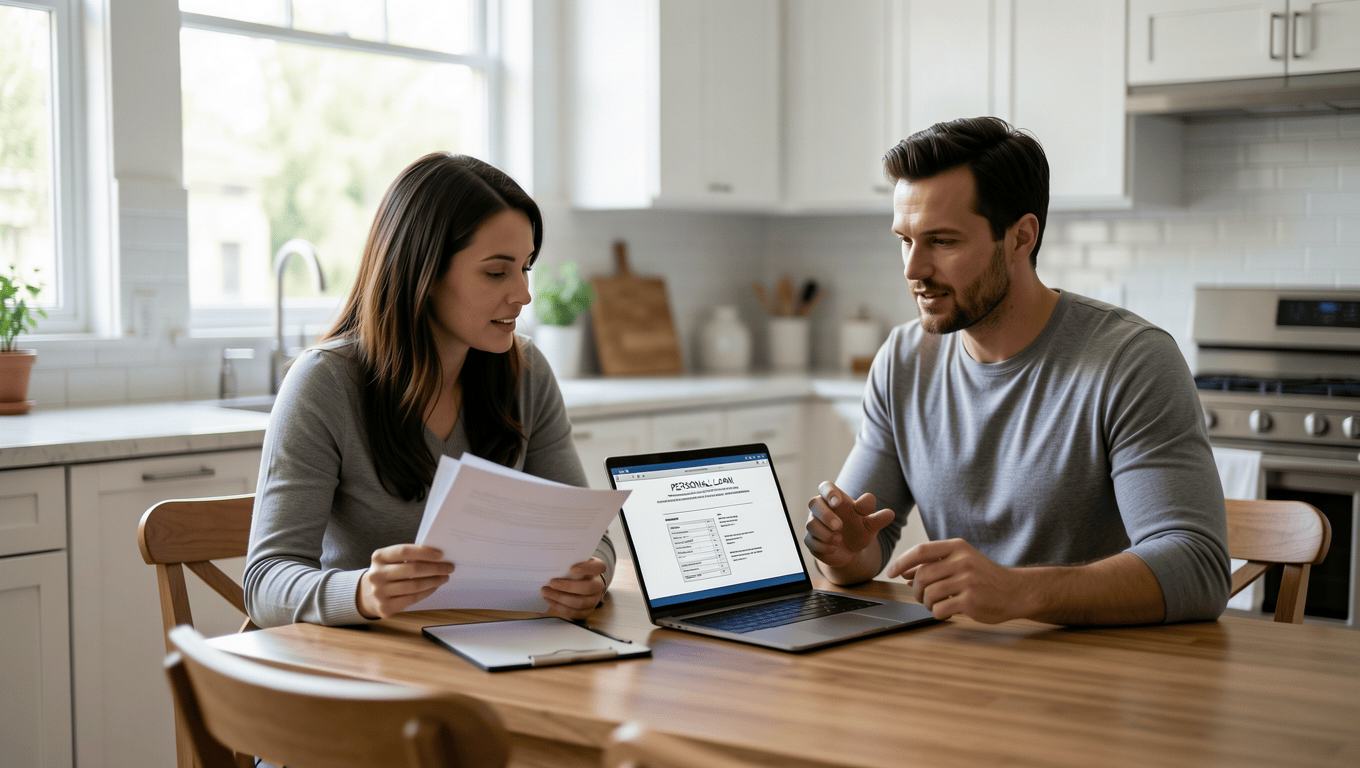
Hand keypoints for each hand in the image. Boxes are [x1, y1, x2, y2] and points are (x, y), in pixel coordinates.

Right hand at [356, 544, 453, 619]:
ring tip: (444, 577)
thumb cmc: (388, 572)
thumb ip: (408, 556)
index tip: (441, 554)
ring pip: (414, 586)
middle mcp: (376, 574)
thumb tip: (437, 556)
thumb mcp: (391, 560)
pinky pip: (412, 598)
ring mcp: (379, 592)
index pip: (404, 551)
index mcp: (378, 557)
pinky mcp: (385, 607)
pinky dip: (427, 592)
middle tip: (449, 567)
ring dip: (434, 581)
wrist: (367, 595)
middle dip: (435, 568)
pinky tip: (434, 587)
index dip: (424, 552)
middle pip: (412, 569)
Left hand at [542, 557, 606, 619]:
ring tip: (546, 592)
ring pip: (581, 603)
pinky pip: (575, 613)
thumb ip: (568, 561)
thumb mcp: (574, 561)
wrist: (581, 582)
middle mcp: (599, 585)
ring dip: (560, 598)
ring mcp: (595, 600)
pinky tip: (550, 600)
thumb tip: (552, 564)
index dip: (586, 568)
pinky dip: (560, 607)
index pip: (599, 567)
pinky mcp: (587, 611)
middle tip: (552, 582)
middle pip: (589, 588)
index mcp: (597, 569)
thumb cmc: (575, 569)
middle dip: (568, 586)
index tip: (571, 568)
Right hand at [804, 481, 894, 567]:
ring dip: (826, 534)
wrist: (851, 551)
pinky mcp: (810, 540)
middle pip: (813, 503)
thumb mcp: (870, 525)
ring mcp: (813, 524)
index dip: (829, 492)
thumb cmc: (859, 530)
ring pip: (811, 524)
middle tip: (839, 526)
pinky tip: (834, 548)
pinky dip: (824, 546)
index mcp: (835, 499)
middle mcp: (821, 509)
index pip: (826, 487)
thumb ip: (877, 519)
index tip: (837, 502)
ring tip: (839, 540)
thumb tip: (890, 514)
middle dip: (825, 515)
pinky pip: (810, 541)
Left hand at [886, 539, 1036, 622]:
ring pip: (929, 593)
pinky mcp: (971, 601)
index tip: (891, 572)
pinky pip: (940, 609)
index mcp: (957, 548)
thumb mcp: (962, 562)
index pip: (921, 551)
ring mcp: (967, 581)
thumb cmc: (984, 577)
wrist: (1016, 591)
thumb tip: (904, 573)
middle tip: (920, 596)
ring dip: (925, 603)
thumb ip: (936, 565)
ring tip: (934, 604)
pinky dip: (936, 613)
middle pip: (922, 575)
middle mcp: (962, 561)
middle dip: (915, 589)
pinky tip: (945, 612)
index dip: (901, 561)